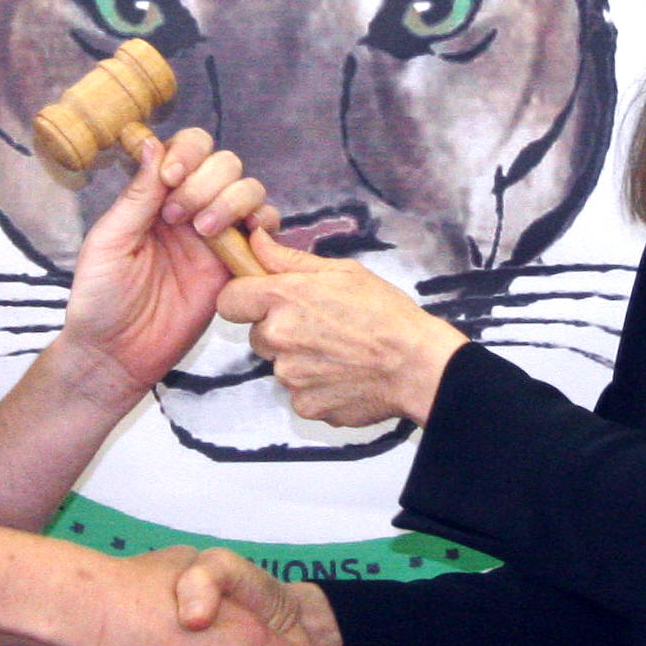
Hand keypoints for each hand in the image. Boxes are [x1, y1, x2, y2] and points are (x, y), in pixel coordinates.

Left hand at [59, 131, 277, 396]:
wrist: (118, 355)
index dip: (188, 152)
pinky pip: (264, 231)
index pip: (187, 149)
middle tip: (177, 216)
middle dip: (206, 180)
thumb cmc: (100, 298)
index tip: (172, 176)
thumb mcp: (110, 241)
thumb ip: (138, 195)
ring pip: (248, 190)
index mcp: (155, 196)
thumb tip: (152, 141)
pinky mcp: (234, 265)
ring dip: (232, 199)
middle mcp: (189, 208)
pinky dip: (263, 223)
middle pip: (224, 163)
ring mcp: (215, 235)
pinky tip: (244, 236)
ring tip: (204, 231)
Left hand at [216, 231, 465, 427]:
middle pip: (257, 334)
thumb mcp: (341, 272)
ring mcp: (290, 376)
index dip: (244, 299)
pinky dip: (316, 385)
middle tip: (319, 326)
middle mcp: (279, 337)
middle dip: (279, 330)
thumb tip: (256, 240)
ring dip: (300, 359)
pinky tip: (344, 374)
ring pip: (280, 364)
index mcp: (284, 298)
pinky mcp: (304, 405)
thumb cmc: (385, 313)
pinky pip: (299, 392)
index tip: (262, 300)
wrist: (417, 366)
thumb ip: (289, 260)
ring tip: (339, 351)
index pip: (229, 300)